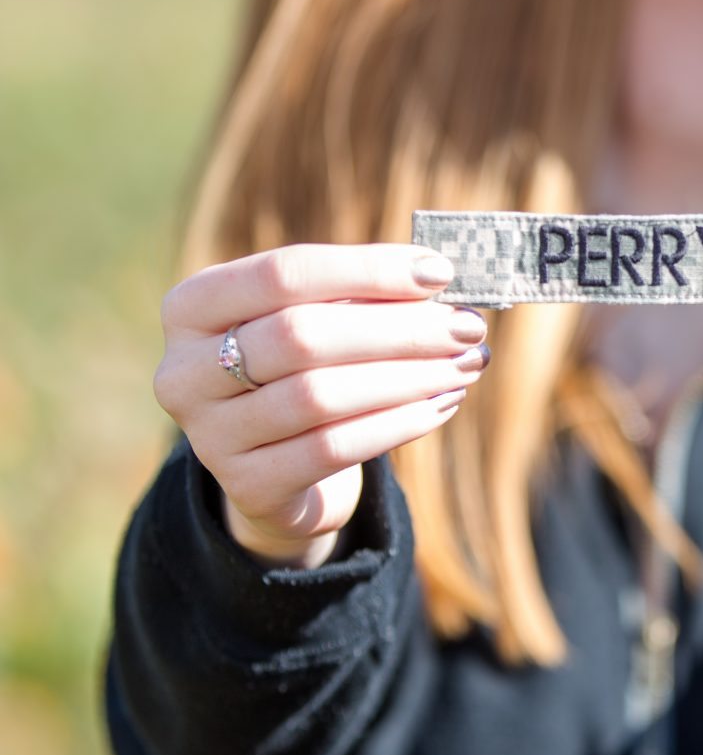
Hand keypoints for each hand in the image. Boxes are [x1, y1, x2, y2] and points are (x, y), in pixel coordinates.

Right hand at [154, 244, 488, 568]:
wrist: (274, 466)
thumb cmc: (304, 368)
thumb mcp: (315, 320)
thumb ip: (362, 295)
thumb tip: (438, 279)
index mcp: (192, 306)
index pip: (283, 272)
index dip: (366, 269)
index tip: (440, 272)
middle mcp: (184, 370)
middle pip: (302, 335)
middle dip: (397, 328)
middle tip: (466, 326)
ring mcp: (210, 434)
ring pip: (320, 396)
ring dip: (407, 376)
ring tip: (465, 364)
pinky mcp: (248, 485)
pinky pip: (334, 449)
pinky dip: (398, 422)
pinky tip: (441, 404)